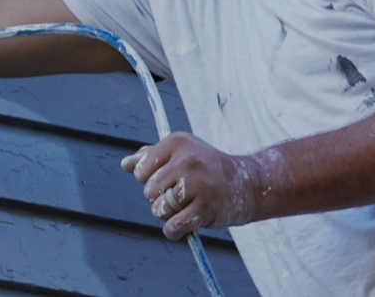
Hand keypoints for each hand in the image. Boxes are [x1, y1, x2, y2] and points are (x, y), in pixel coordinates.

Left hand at [120, 132, 260, 239]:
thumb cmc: (207, 168)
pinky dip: (173, 231)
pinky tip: (182, 225)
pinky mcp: (206, 208)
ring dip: (168, 214)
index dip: (149, 179)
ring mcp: (197, 184)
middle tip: (181, 194)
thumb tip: (125, 164)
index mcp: (177, 143)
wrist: (249, 184)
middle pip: (148, 191)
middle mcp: (187, 161)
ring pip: (158, 210)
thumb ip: (151, 156)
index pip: (140, 169)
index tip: (168, 178)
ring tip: (185, 206)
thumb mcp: (181, 152)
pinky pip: (173, 226)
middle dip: (159, 197)